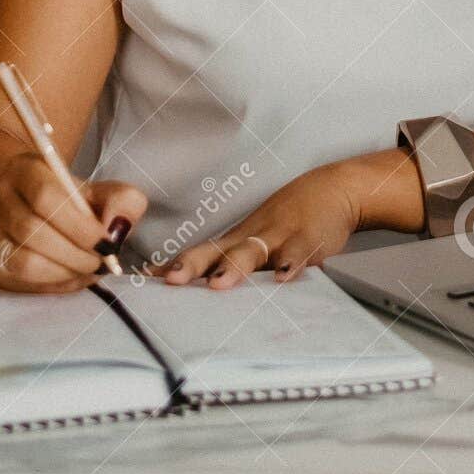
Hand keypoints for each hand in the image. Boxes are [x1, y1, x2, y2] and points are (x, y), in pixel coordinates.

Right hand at [0, 150, 147, 293]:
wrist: (27, 204)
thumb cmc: (67, 199)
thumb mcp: (97, 189)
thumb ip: (121, 200)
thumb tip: (118, 228)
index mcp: (25, 169)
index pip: (46, 197)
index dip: (80, 226)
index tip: (106, 242)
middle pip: (33, 231)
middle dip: (76, 254)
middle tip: (101, 261)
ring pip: (23, 261)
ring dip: (65, 272)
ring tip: (89, 269)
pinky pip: (21, 282)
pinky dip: (53, 285)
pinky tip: (72, 277)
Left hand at [147, 163, 363, 289]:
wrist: (330, 190)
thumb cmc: (285, 221)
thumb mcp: (253, 238)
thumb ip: (226, 262)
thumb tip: (186, 283)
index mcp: (235, 240)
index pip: (196, 254)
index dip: (171, 267)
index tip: (143, 281)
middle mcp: (250, 237)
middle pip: (215, 251)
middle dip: (191, 266)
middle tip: (170, 281)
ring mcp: (277, 236)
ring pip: (252, 251)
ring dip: (234, 267)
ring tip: (218, 284)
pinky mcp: (306, 238)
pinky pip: (297, 251)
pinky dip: (291, 263)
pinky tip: (284, 277)